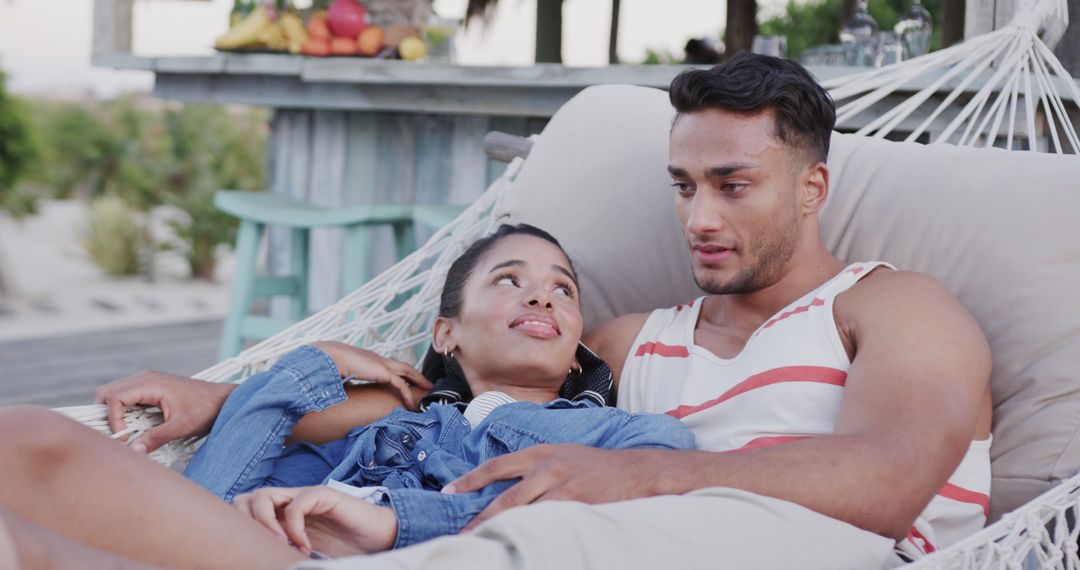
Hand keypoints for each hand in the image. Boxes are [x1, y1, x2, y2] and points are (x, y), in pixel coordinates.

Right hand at [95, 370, 235, 453]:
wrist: (223, 400)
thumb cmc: (206, 408)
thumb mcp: (181, 426)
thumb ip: (156, 438)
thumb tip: (135, 451)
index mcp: (151, 383)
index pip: (114, 397)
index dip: (113, 419)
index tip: (125, 437)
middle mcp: (145, 379)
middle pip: (108, 393)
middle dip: (106, 414)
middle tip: (119, 434)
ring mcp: (147, 382)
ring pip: (115, 395)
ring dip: (115, 414)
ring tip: (128, 432)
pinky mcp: (151, 390)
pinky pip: (127, 398)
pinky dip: (125, 413)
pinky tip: (137, 426)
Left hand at [234, 486, 397, 556]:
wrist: (379, 539)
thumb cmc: (346, 549)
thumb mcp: (305, 553)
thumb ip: (286, 550)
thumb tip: (258, 564)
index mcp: (281, 515)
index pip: (244, 510)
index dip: (241, 529)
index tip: (255, 554)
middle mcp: (288, 502)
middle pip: (246, 499)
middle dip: (247, 523)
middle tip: (264, 547)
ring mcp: (304, 496)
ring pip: (264, 496)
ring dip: (266, 523)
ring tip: (282, 544)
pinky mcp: (322, 494)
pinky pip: (296, 505)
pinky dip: (294, 528)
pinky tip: (305, 546)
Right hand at [311, 341, 431, 410]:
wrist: (329, 356)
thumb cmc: (331, 365)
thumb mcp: (341, 375)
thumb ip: (347, 382)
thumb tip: (344, 392)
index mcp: (369, 359)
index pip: (389, 366)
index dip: (399, 373)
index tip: (406, 381)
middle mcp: (378, 359)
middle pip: (403, 366)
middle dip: (415, 375)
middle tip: (426, 383)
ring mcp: (381, 363)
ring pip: (407, 372)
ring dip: (418, 380)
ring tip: (428, 389)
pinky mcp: (383, 372)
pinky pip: (400, 384)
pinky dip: (407, 394)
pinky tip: (411, 404)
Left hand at [443, 444, 664, 530]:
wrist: (635, 470)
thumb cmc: (595, 466)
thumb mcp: (561, 456)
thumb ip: (534, 469)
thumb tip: (505, 489)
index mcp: (540, 453)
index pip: (496, 466)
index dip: (470, 479)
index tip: (448, 492)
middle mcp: (548, 467)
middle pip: (506, 497)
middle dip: (481, 518)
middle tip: (462, 533)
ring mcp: (563, 486)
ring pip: (525, 513)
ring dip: (503, 530)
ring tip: (485, 544)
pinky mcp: (578, 503)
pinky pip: (549, 523)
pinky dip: (532, 535)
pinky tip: (521, 546)